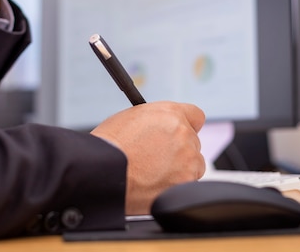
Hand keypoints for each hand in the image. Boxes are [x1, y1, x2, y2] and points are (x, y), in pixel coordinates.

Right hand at [91, 101, 205, 214]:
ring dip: (180, 169)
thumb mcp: (132, 117)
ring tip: (154, 173)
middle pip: (193, 142)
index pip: (196, 116)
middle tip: (158, 158)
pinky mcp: (186, 181)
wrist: (103, 171)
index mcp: (170, 114)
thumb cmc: (110, 146)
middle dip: (179, 150)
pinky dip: (175, 185)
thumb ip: (157, 120)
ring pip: (194, 164)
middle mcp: (183, 133)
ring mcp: (187, 158)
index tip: (182, 134)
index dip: (188, 126)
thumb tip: (164, 127)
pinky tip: (156, 184)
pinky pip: (188, 183)